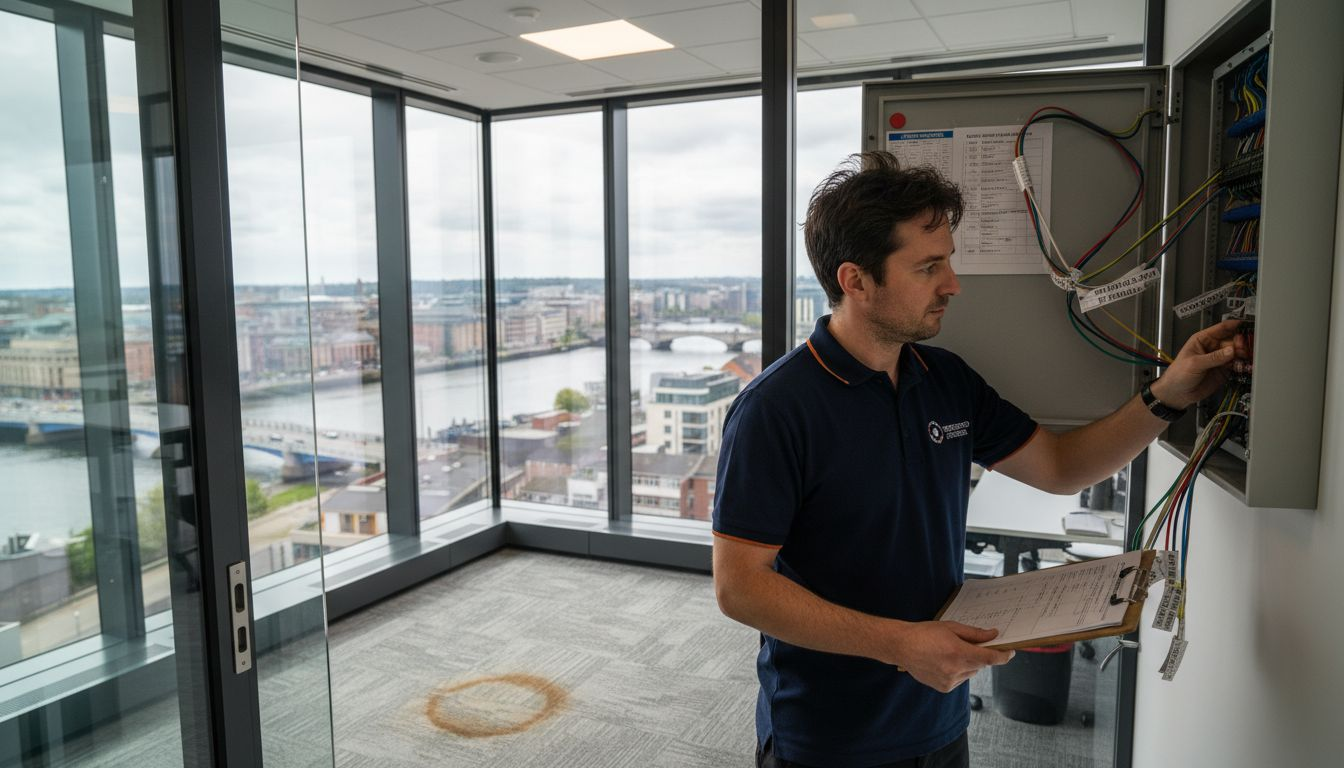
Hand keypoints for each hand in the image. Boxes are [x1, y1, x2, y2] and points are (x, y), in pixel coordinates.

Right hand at [887, 621, 1014, 692]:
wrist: (901, 646)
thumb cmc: (924, 633)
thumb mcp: (951, 627)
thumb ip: (974, 633)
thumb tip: (993, 635)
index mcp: (959, 652)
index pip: (990, 658)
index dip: (1004, 656)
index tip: (1010, 652)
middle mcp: (956, 669)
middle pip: (981, 665)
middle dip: (982, 656)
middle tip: (973, 645)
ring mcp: (950, 681)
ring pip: (971, 673)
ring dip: (969, 664)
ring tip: (952, 653)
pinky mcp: (944, 687)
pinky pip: (960, 679)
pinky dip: (959, 671)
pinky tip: (945, 662)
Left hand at [1150, 319, 1244, 409]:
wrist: (1177, 394)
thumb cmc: (1178, 375)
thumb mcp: (1194, 364)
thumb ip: (1213, 357)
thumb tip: (1230, 351)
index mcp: (1202, 339)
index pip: (1221, 328)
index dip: (1234, 325)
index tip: (1246, 326)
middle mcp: (1213, 347)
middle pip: (1232, 340)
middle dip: (1240, 343)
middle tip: (1243, 349)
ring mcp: (1220, 359)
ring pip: (1237, 353)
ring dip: (1243, 354)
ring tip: (1245, 358)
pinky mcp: (1224, 370)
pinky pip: (1236, 365)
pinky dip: (1242, 365)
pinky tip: (1244, 366)